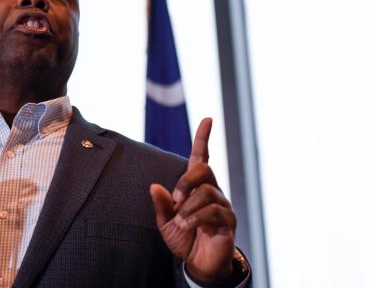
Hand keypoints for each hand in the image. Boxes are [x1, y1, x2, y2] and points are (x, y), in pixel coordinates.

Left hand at [149, 118, 235, 282]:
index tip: (208, 119)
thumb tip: (154, 186)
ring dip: (189, 206)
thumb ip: (161, 204)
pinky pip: (213, 210)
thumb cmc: (184, 237)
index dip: (203, 138)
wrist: (199, 262)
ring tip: (181, 222)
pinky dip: (196, 217)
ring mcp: (222, 205)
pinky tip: (188, 226)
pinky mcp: (228, 220)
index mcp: (196, 186)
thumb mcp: (166, 221)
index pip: (202, 157)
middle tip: (176, 200)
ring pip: (207, 191)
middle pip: (204, 169)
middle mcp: (212, 190)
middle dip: (186, 181)